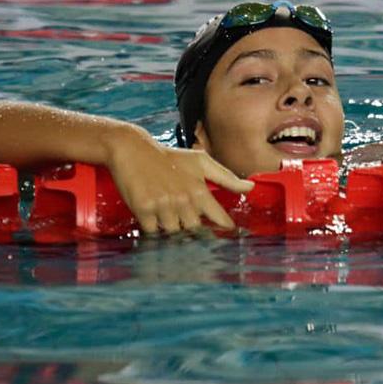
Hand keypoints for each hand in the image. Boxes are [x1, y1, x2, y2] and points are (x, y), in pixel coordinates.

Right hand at [106, 132, 253, 234]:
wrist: (132, 149)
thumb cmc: (169, 157)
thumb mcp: (200, 162)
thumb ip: (226, 177)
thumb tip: (250, 187)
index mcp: (199, 190)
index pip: (219, 218)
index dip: (224, 228)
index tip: (227, 234)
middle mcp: (183, 200)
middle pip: (195, 231)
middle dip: (193, 230)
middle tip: (186, 223)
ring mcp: (163, 206)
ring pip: (173, 232)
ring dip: (171, 228)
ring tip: (167, 215)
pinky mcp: (144, 210)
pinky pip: (153, 231)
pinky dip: (153, 228)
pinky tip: (153, 216)